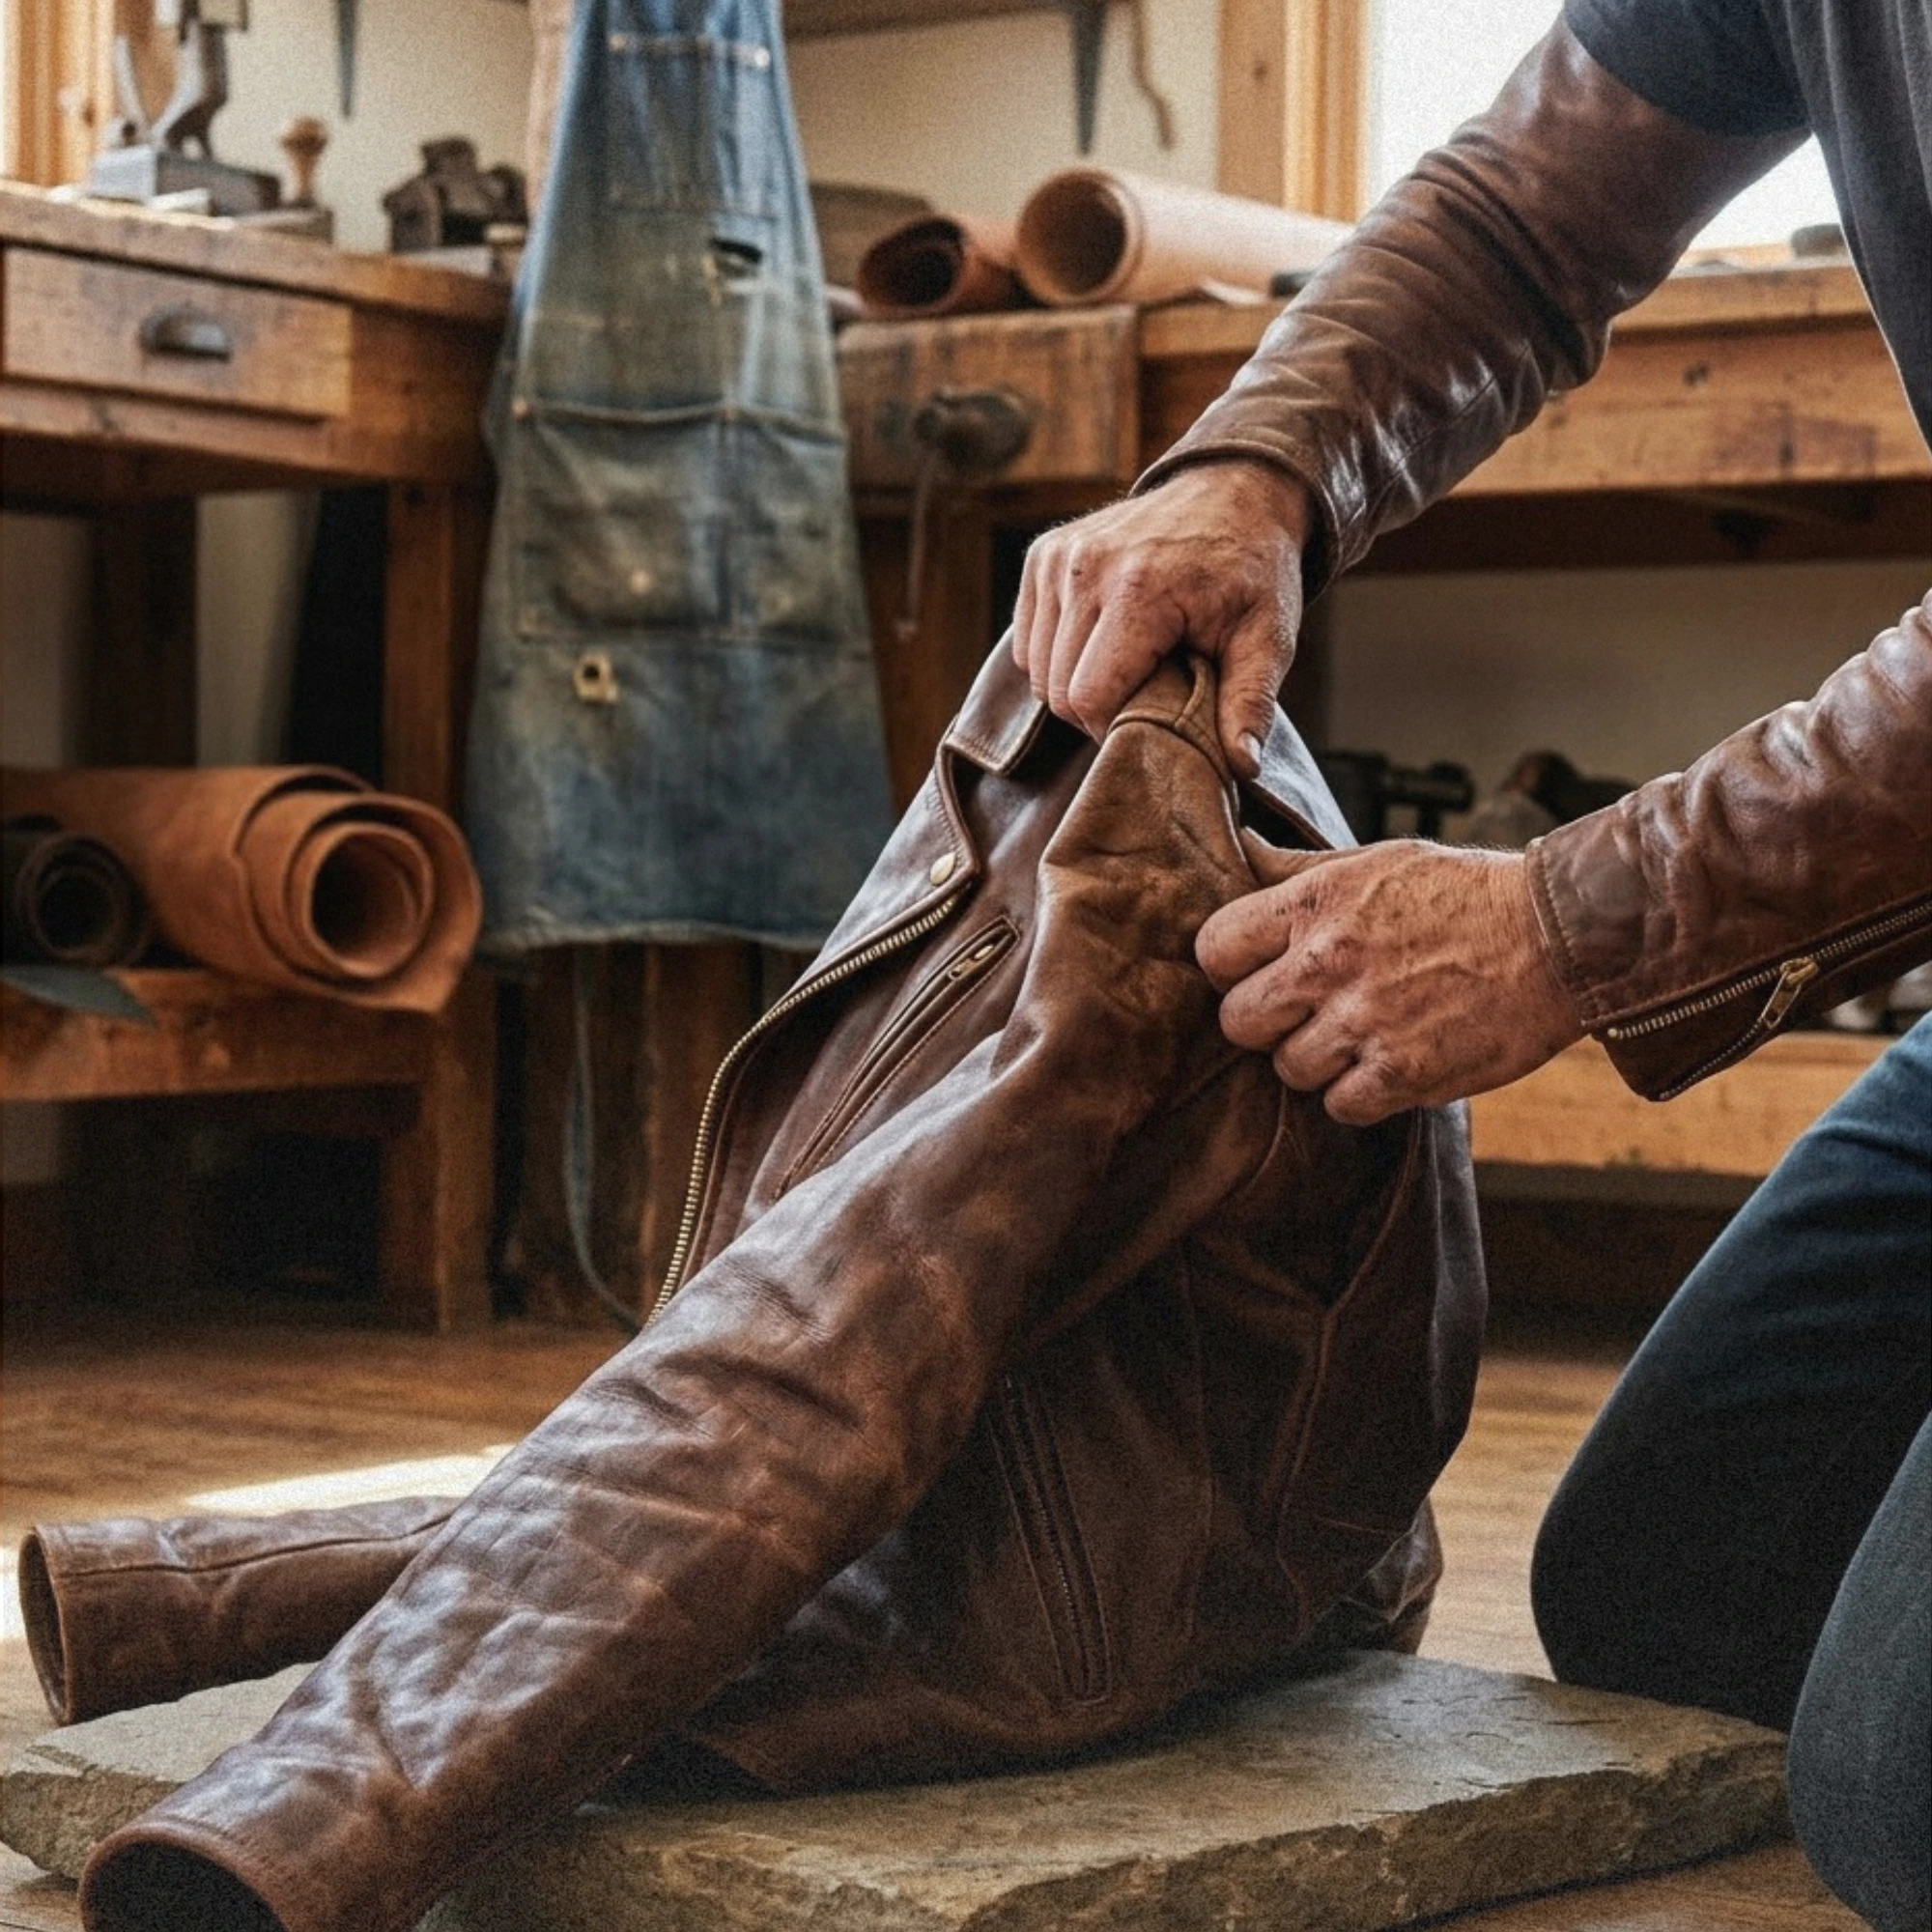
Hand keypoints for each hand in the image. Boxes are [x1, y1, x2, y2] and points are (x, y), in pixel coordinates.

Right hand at [1012, 460, 1311, 775]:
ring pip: (1035, 671)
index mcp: (1139, 589)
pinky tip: (1104, 642)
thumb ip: (1251, 702)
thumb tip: (1243, 767)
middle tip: (1147, 693)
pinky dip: (1058, 657)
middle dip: (1097, 709)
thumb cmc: (1252, 571)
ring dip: (1076, 684)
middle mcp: (1087, 567)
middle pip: (1057, 690)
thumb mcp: (1269, 636)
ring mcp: (1058, 557)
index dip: (1115, 727)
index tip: (1155, 718)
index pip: (1087, 698)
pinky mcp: (1043, 555)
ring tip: (1129, 664)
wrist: (1234, 490)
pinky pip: (1027, 641)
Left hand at [1196, 838, 1583, 1124]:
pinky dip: (1358, 1094)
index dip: (1230, 968)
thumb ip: (1298, 869)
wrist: (1561, 935)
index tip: (1258, 972)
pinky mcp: (1403, 1072)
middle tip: (1306, 1013)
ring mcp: (1364, 1020)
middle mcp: (1329, 962)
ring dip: (1317, 1060)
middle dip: (1265, 1022)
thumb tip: (1236, 846)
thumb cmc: (1465, 892)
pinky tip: (1386, 1064)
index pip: (1213, 949)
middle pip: (1238, 1020)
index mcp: (1315, 903)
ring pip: (1287, 1069)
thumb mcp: (1376, 860)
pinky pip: (1339, 1105)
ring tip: (1358, 1035)